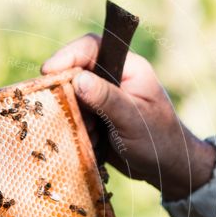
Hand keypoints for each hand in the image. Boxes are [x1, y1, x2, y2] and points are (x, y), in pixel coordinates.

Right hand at [42, 34, 215, 199]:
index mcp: (128, 68)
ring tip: (91, 135)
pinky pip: (74, 118)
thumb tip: (77, 79)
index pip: (92, 47)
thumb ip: (106, 98)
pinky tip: (92, 144)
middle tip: (62, 112)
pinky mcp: (95, 118)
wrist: (166, 169)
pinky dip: (76, 131)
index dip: (68, 55)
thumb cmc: (159, 140)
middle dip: (67, 94)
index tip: (49, 70)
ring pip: (71, 98)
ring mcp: (102, 99)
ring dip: (73, 118)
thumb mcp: (132, 118)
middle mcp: (112, 79)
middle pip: (75, 72)